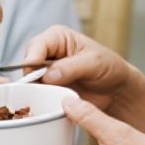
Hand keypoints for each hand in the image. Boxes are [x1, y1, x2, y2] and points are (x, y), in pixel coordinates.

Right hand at [19, 26, 143, 113]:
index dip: (32, 59)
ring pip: (28, 82)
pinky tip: (45, 107)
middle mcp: (47, 53)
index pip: (37, 45)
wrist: (117, 91)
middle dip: (31, 78)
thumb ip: (71, 67)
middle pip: (27, 64)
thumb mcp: (94, 63)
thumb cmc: (109, 68)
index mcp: (57, 37)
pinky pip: (36, 95)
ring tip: (44, 100)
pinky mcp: (47, 90)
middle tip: (38, 91)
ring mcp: (45, 73)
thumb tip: (48, 75)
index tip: (33, 73)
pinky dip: (39, 101)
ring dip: (34, 92)